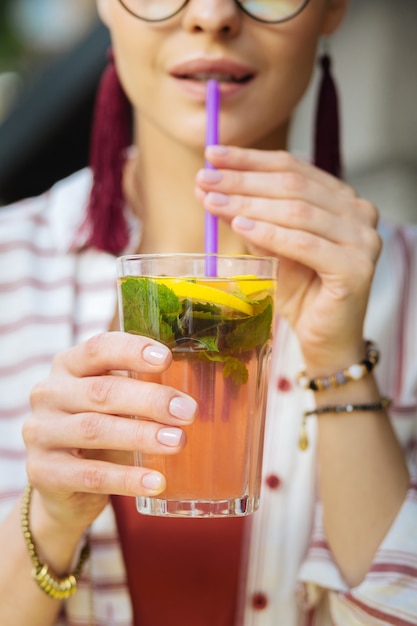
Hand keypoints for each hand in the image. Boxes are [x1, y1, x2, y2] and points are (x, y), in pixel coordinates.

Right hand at [23, 332, 197, 534]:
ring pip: (95, 430)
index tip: (167, 358)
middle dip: (150, 400)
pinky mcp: (43, 472)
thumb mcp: (112, 403)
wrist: (61, 485)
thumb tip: (193, 390)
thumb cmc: (99, 430)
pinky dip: (127, 479)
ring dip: (141, 435)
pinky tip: (156, 481)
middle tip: (188, 411)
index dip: (132, 351)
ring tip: (178, 442)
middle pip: (102, 391)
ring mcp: (40, 433)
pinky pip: (91, 475)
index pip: (98, 348)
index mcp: (68, 366)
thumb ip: (139, 388)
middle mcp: (48, 394)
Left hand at [196, 146, 381, 370]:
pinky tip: (240, 225)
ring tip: (211, 200)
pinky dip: (269, 233)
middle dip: (243, 180)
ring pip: (297, 211)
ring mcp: (363, 239)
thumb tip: (212, 188)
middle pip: (293, 185)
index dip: (250, 159)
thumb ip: (251, 217)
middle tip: (204, 177)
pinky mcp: (356, 268)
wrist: (324, 339)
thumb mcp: (270, 247)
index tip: (212, 154)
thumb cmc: (299, 291)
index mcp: (341, 199)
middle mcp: (358, 212)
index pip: (292, 167)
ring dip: (249, 203)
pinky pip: (304, 243)